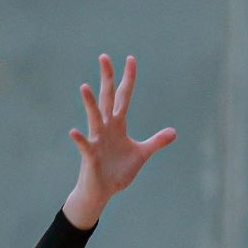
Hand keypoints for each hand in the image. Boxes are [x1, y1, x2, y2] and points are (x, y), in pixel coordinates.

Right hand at [62, 54, 176, 227]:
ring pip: (94, 117)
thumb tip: (174, 132)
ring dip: (89, 103)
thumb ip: (156, 142)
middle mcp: (106, 127)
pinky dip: (80, 139)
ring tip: (85, 86)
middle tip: (104, 57)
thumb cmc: (118, 171)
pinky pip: (85, 146)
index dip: (128, 79)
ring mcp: (97, 140)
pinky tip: (74, 132)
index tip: (130, 59)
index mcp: (118, 125)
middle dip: (107, 78)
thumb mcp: (142, 154)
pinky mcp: (91, 156)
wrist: (103, 191)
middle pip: (107, 98)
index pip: (123, 96)